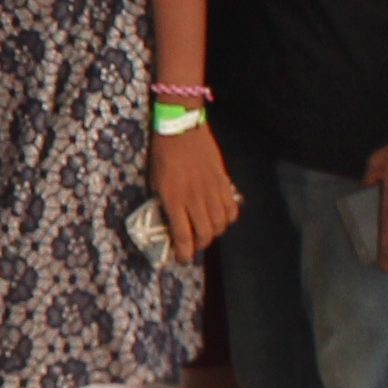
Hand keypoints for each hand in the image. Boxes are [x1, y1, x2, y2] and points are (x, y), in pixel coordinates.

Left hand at [149, 122, 238, 258]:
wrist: (181, 128)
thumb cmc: (162, 154)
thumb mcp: (155, 182)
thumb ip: (163, 203)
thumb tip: (169, 221)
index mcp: (174, 200)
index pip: (183, 236)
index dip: (184, 253)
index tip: (181, 259)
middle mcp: (195, 199)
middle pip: (204, 234)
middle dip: (199, 246)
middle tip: (193, 246)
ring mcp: (212, 190)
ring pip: (220, 224)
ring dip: (214, 233)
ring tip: (207, 233)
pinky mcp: (223, 181)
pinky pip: (232, 208)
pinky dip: (228, 218)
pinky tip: (221, 218)